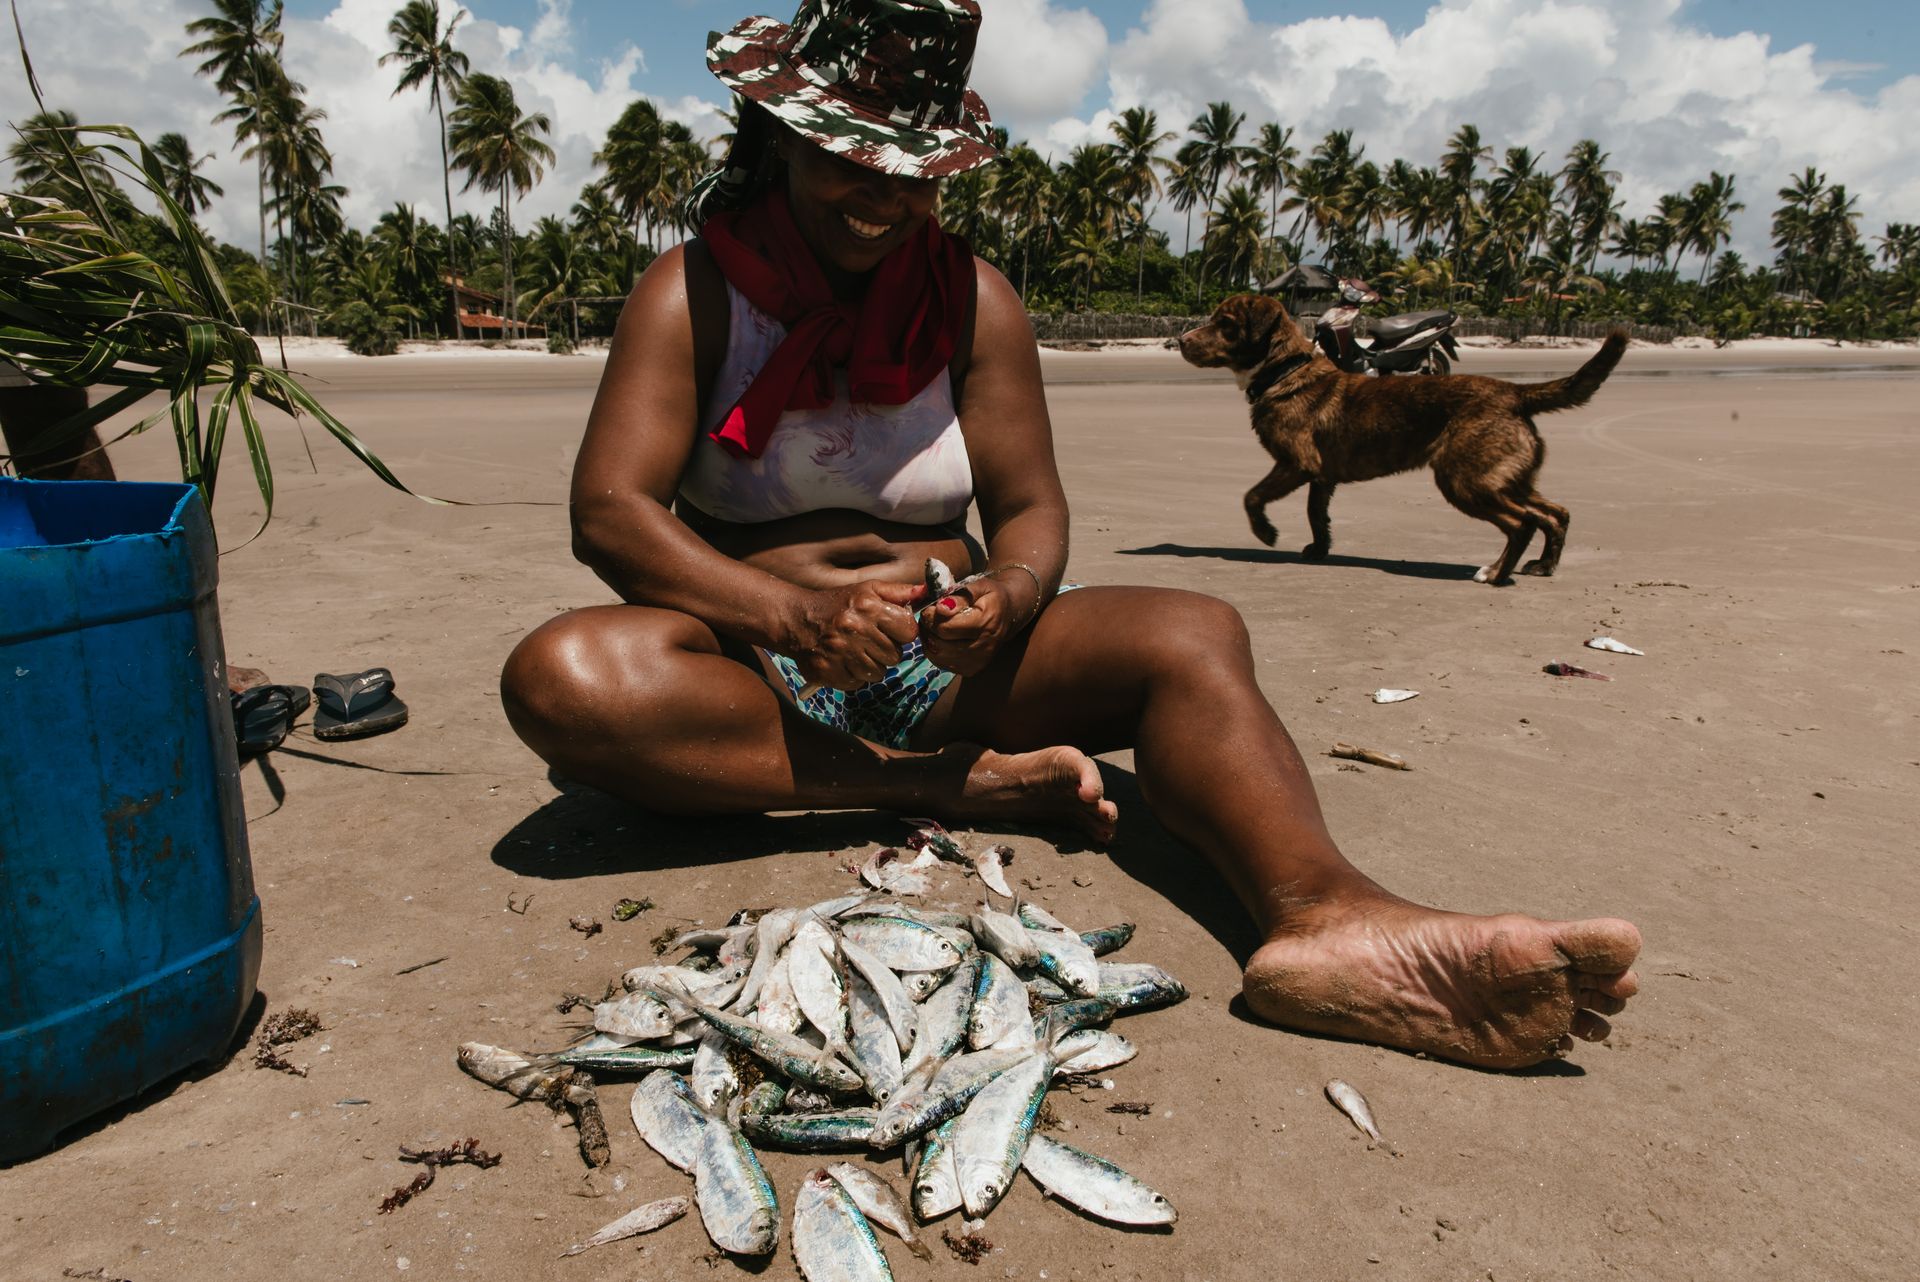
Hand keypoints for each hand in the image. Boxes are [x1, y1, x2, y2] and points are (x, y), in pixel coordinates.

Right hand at [787, 578, 921, 690]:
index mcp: (868, 606)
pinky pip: (857, 683)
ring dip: (870, 665)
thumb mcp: (867, 590)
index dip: (901, 632)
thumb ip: (899, 592)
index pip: (908, 631)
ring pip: (878, 673)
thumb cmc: (838, 605)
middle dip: (885, 650)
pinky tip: (842, 661)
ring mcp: (840, 652)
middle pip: (895, 656)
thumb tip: (926, 592)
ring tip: (855, 651)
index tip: (890, 630)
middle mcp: (854, 629)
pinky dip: (852, 676)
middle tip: (868, 641)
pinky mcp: (828, 672)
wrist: (796, 619)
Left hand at [919, 572, 1028, 676]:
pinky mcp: (971, 670)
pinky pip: (941, 663)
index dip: (931, 616)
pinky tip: (939, 637)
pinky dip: (934, 650)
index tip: (931, 606)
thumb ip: (959, 595)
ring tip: (933, 625)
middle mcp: (984, 646)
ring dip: (928, 639)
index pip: (945, 627)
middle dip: (928, 627)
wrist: (1008, 614)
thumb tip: (941, 607)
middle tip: (929, 615)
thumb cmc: (990, 597)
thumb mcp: (979, 587)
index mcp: (986, 622)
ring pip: (937, 655)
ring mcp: (978, 661)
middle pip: (939, 643)